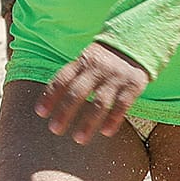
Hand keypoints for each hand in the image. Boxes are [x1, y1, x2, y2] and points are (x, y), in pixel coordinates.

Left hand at [37, 42, 152, 144]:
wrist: (138, 42)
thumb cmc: (105, 60)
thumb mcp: (87, 60)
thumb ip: (72, 77)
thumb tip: (50, 102)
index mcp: (83, 61)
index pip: (62, 79)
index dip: (50, 96)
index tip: (40, 113)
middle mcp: (98, 68)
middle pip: (78, 92)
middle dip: (65, 111)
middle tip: (55, 130)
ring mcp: (116, 77)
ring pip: (100, 101)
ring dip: (88, 121)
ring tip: (79, 138)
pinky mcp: (134, 84)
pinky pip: (123, 104)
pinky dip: (114, 118)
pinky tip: (106, 132)